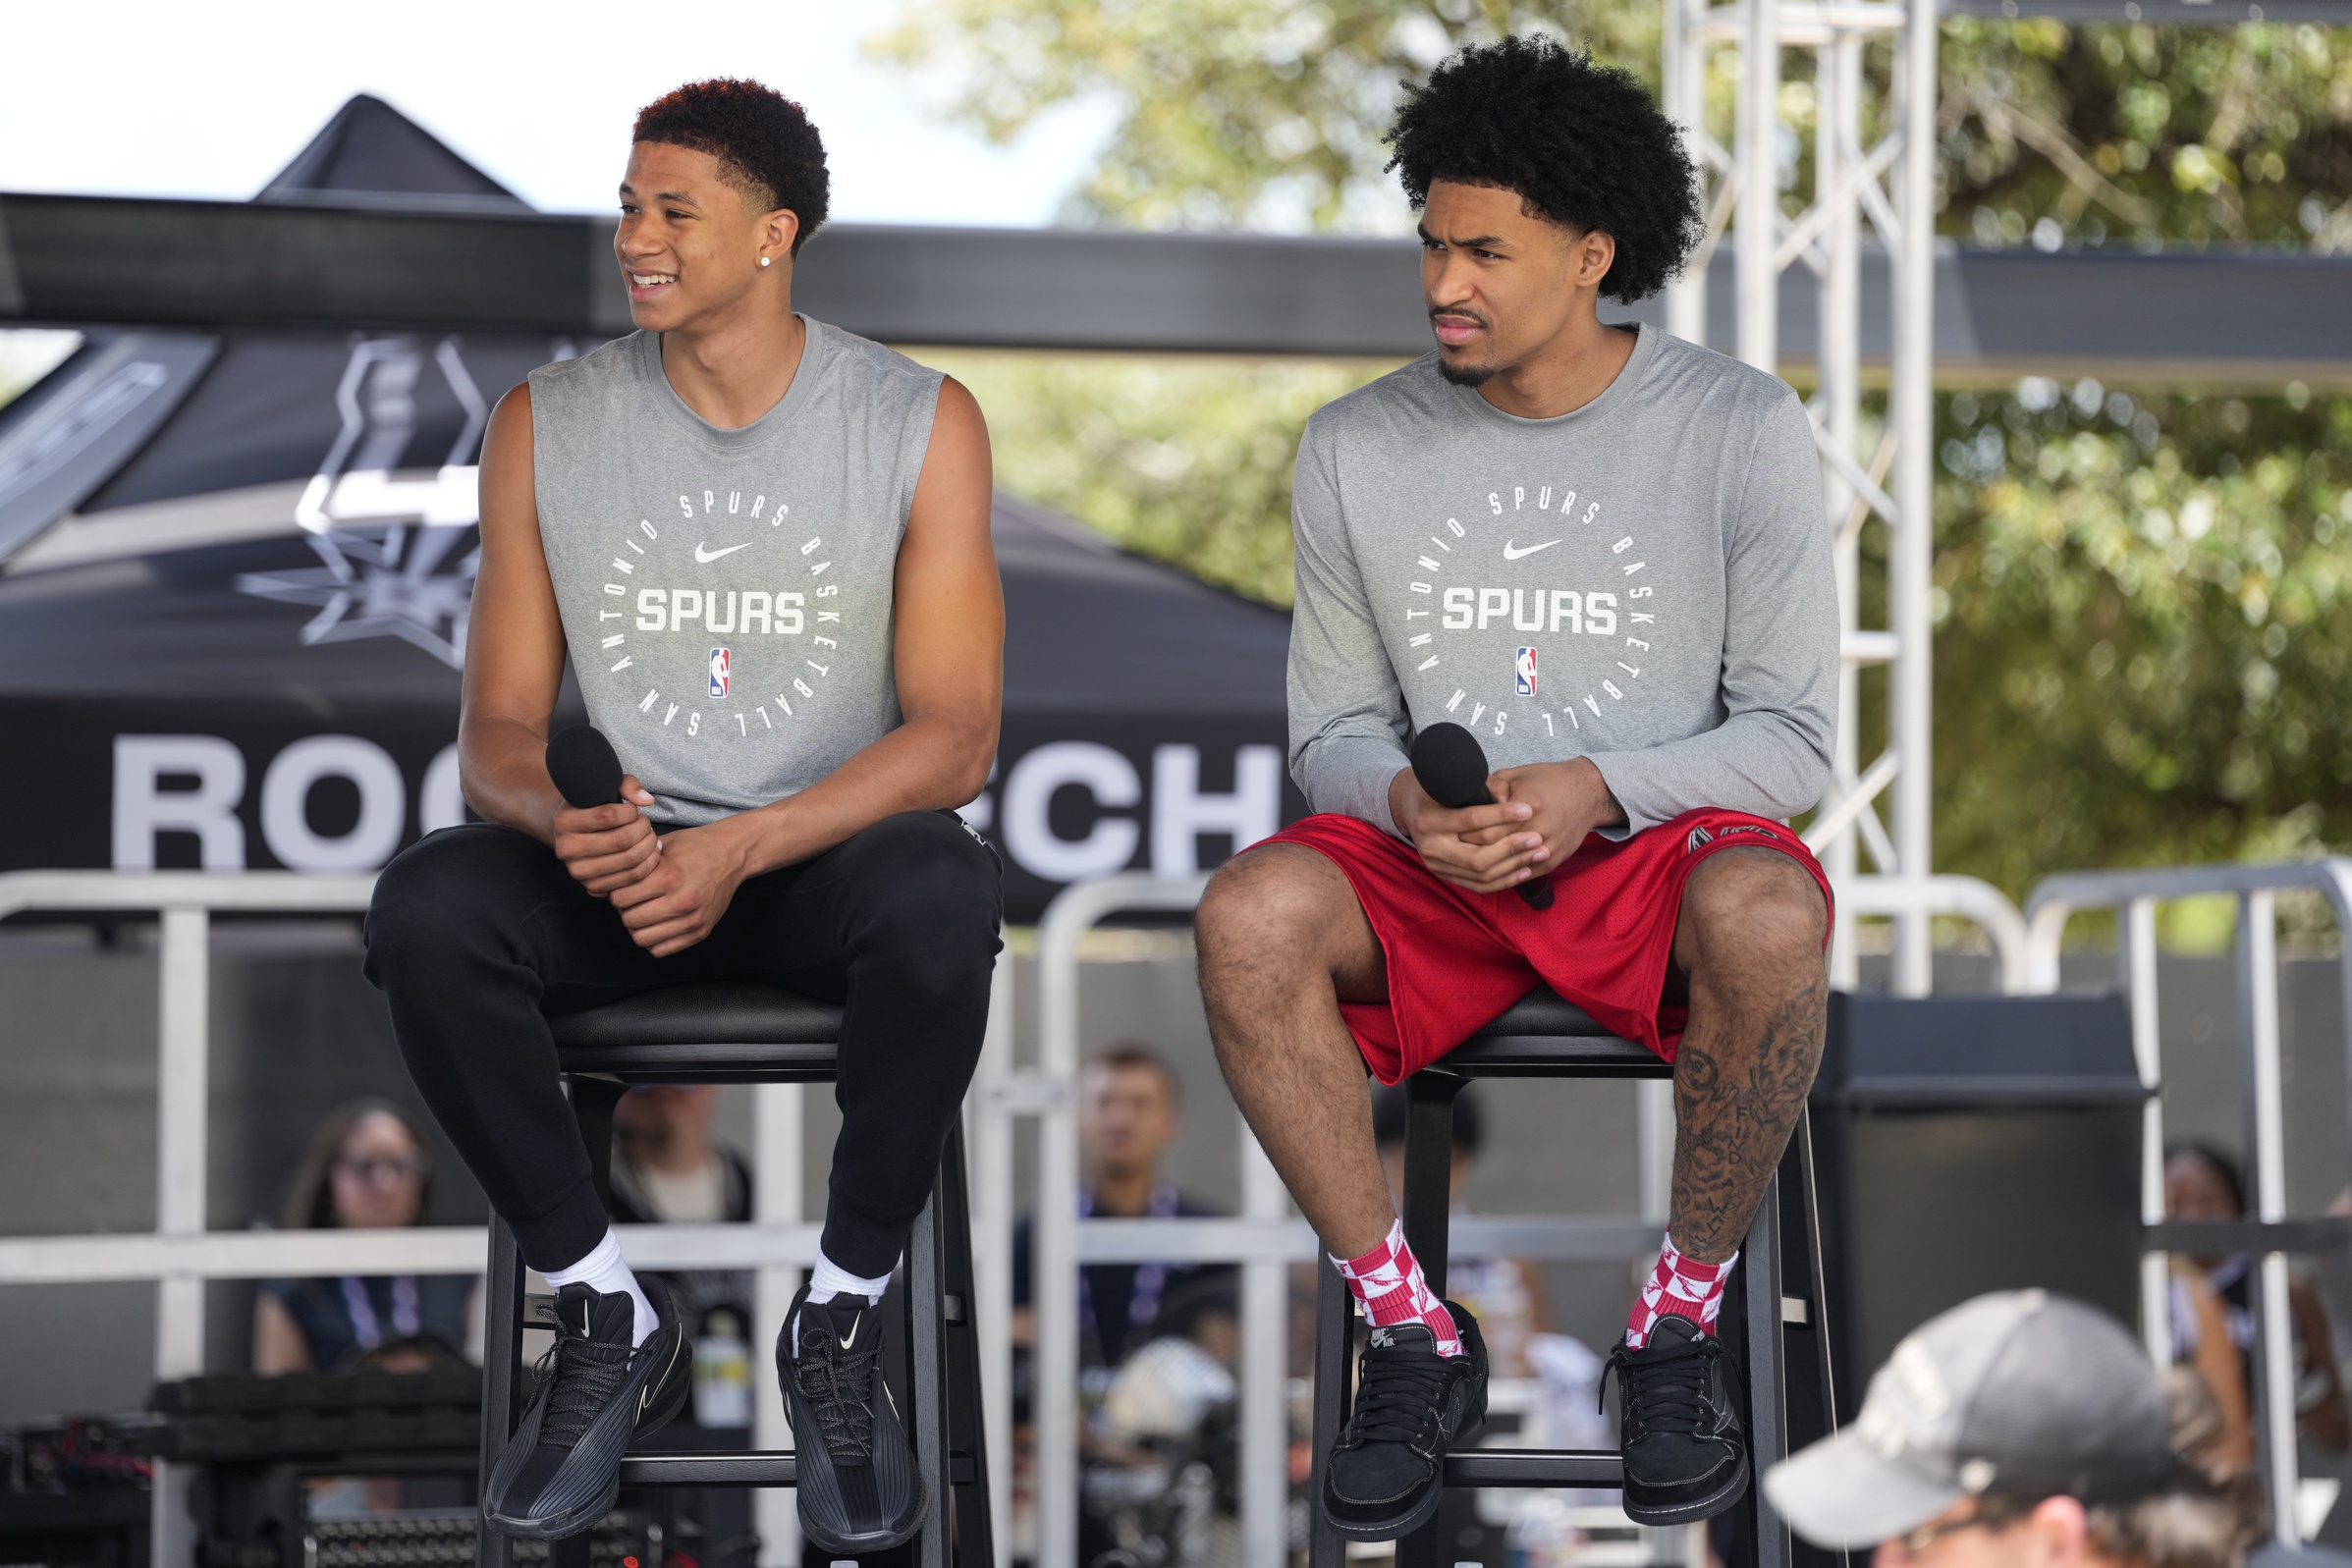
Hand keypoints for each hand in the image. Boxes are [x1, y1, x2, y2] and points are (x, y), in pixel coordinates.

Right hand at [552, 774, 661, 896]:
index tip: (633, 810)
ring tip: (650, 837)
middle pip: (622, 840)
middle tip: (646, 824)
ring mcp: (577, 871)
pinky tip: (648, 853)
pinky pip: (629, 880)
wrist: (571, 833)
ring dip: (649, 848)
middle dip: (644, 830)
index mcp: (564, 820)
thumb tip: (646, 800)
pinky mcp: (591, 887)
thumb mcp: (603, 787)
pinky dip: (647, 866)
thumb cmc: (592, 807)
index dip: (631, 812)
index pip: (608, 816)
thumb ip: (626, 785)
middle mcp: (566, 849)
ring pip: (629, 861)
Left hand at [608, 819, 752, 956]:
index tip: (623, 888)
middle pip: (630, 920)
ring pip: (643, 939)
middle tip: (632, 901)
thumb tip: (605, 883)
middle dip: (625, 910)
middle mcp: (682, 901)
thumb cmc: (695, 847)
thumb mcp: (663, 845)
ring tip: (644, 913)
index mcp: (670, 877)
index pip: (621, 898)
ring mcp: (693, 920)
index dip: (616, 893)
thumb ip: (637, 864)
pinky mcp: (701, 932)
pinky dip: (653, 939)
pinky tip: (657, 924)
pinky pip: (662, 949)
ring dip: (638, 927)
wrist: (733, 854)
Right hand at [1389, 768, 1550, 893]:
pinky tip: (1525, 870)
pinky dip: (1504, 880)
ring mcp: (1437, 866)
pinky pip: (1479, 886)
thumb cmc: (1436, 790)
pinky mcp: (1446, 876)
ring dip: (1514, 865)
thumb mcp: (1451, 784)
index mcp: (1430, 820)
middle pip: (1477, 857)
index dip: (1501, 815)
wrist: (1410, 808)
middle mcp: (1431, 847)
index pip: (1470, 820)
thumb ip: (1479, 790)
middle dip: (1511, 848)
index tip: (1527, 809)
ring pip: (1481, 875)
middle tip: (1537, 837)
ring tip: (1538, 853)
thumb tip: (1511, 798)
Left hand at [1464, 759, 1625, 865]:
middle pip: (1492, 849)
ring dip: (1485, 865)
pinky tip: (1489, 870)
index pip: (1484, 829)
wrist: (1587, 793)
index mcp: (1526, 806)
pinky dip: (1505, 875)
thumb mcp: (1517, 774)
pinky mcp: (1553, 861)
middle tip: (1452, 847)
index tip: (1450, 832)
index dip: (1464, 833)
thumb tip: (1469, 801)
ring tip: (1467, 859)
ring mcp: (1547, 849)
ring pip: (1507, 867)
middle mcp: (1538, 830)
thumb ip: (1491, 787)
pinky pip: (1524, 875)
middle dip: (1469, 849)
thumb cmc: (1548, 780)